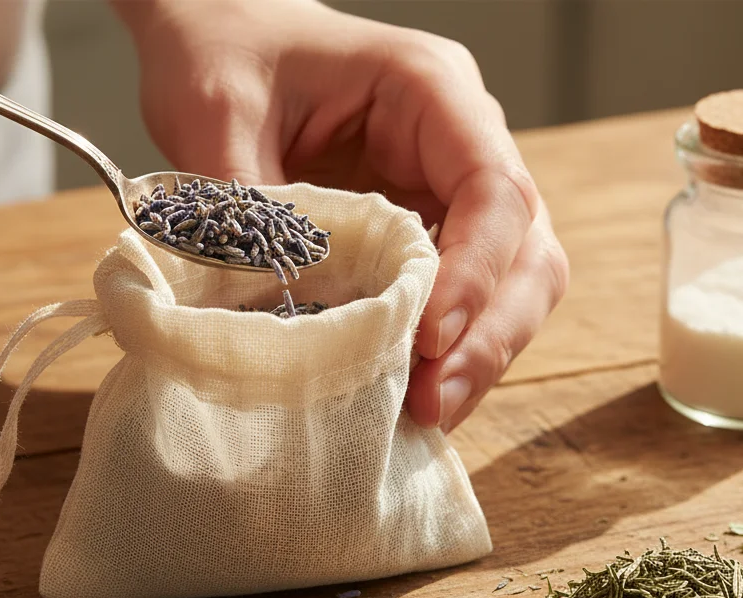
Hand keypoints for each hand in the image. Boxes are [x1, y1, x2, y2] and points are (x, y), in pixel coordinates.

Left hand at [116, 0, 568, 430]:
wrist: (217, 36)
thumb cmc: (223, 52)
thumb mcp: (215, 116)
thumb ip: (244, 213)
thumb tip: (265, 325)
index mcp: (429, 90)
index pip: (493, 188)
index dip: (474, 273)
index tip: (428, 340)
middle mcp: (462, 141)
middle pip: (528, 248)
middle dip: (491, 333)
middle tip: (434, 402)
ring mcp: (453, 189)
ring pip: (513, 282)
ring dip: (479, 354)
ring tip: (426, 414)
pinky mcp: (431, 232)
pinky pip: (466, 298)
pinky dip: (449, 352)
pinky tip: (412, 398)